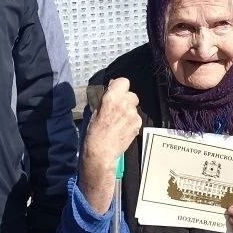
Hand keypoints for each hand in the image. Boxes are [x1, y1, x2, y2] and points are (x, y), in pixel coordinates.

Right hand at [79, 77, 140, 212]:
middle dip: (127, 100)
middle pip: (132, 94)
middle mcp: (124, 103)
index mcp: (111, 97)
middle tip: (119, 109)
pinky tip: (123, 129)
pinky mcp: (138, 124)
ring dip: (130, 111)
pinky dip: (132, 122)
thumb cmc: (94, 132)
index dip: (120, 87)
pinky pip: (137, 118)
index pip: (124, 81)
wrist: (101, 151)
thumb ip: (106, 99)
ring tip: (120, 122)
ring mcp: (133, 114)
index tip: (117, 92)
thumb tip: (112, 90)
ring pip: (135, 107)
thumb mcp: (96, 111)